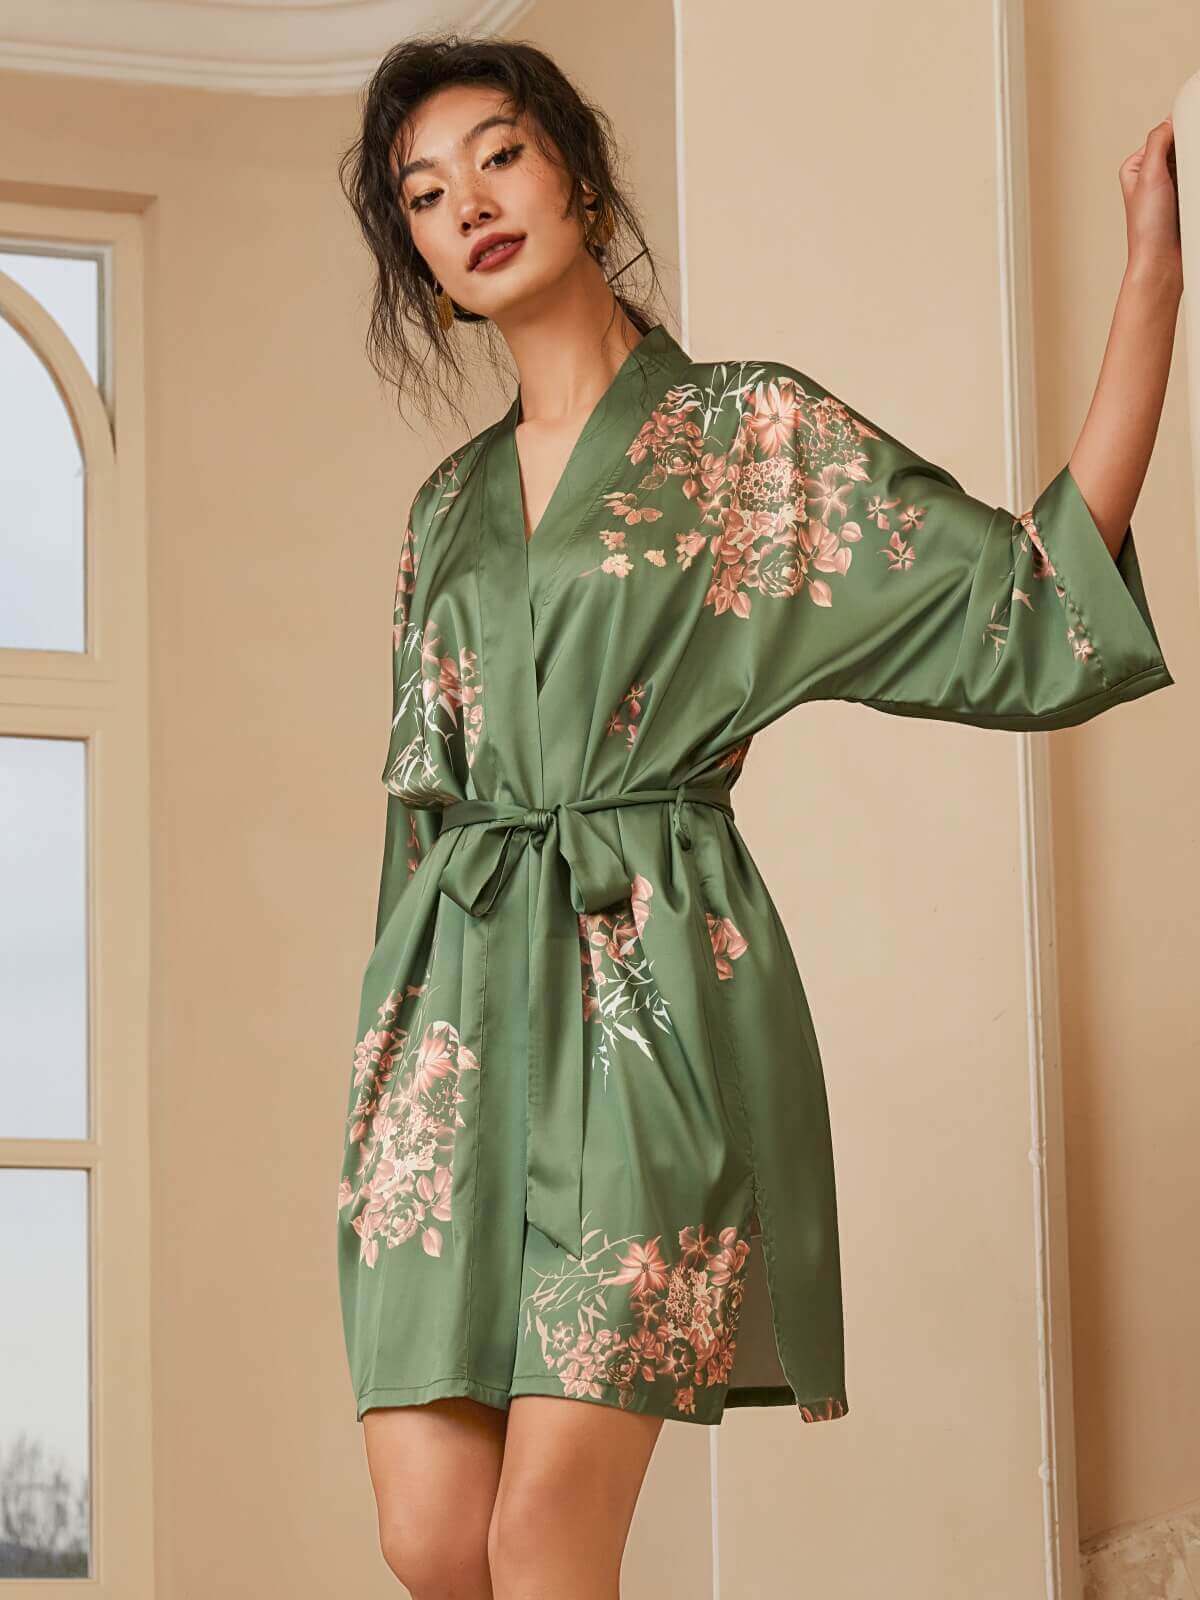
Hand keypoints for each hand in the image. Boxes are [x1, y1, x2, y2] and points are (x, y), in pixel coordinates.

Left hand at [1120, 116, 1182, 284]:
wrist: (1161, 262)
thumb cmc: (1148, 229)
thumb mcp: (1149, 175)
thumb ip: (1157, 142)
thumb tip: (1170, 119)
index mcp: (1136, 166)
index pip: (1164, 133)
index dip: (1180, 132)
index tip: (1192, 133)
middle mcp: (1151, 175)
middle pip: (1180, 146)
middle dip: (1190, 151)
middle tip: (1189, 170)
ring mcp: (1170, 187)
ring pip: (1192, 161)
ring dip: (1197, 165)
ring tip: (1190, 187)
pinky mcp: (1185, 198)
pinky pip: (1197, 177)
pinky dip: (1199, 177)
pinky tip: (1196, 189)